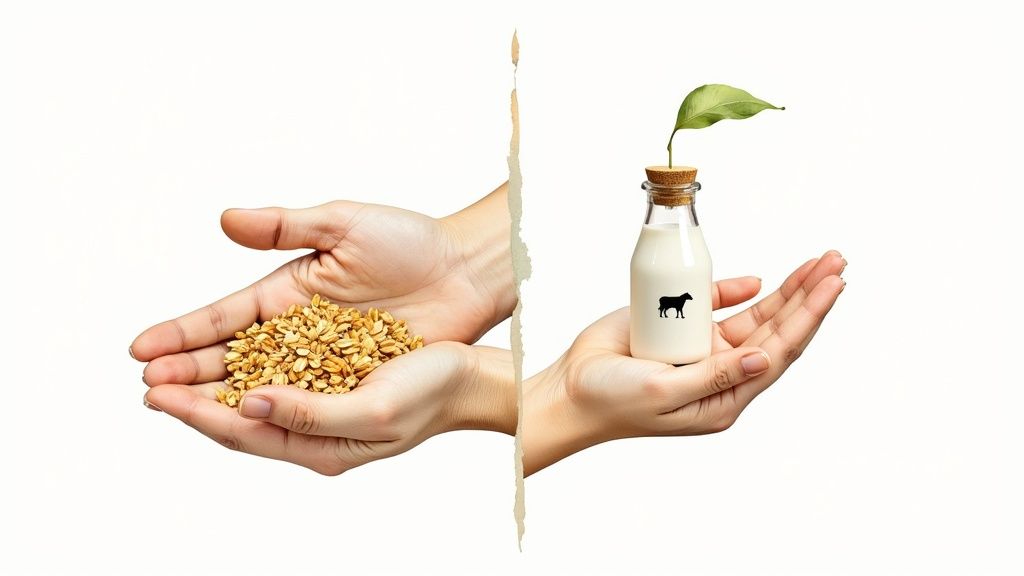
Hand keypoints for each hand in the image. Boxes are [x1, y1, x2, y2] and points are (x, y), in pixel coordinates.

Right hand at [131, 183, 512, 386]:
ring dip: (219, 399)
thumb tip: (224, 219)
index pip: (224, 317)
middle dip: (187, 373)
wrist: (465, 272)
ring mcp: (322, 360)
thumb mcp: (345, 224)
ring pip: (261, 385)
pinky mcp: (351, 381)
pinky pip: (305, 402)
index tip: (140, 348)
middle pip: (230, 357)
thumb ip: (286, 225)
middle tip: (147, 390)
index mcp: (286, 292)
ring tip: (176, 411)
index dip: (182, 332)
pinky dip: (273, 414)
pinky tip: (243, 426)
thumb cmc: (409, 241)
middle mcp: (296, 330)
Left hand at [143, 343, 514, 474]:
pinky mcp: (334, 372)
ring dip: (213, 379)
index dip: (197, 413)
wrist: (472, 374)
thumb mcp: (373, 408)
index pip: (245, 432)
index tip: (156, 394)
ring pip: (254, 393)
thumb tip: (250, 403)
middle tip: (149, 381)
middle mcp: (317, 427)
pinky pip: (280, 370)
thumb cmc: (433, 392)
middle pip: (240, 416)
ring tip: (173, 366)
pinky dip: (248, 361)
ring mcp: (324, 400)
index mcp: (323, 446)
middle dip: (193, 399)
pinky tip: (229, 349)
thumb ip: (310, 412)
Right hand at [523, 250, 845, 474]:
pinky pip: (716, 304)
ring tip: (820, 263)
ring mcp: (702, 347)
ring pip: (756, 314)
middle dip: (809, 295)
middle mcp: (721, 371)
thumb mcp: (665, 393)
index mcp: (724, 396)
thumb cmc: (611, 401)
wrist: (569, 387)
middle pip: (776, 328)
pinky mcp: (679, 326)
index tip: (832, 284)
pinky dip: (737, 290)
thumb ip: (714, 375)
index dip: (808, 315)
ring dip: (787, 289)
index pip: (778, 351)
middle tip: (837, 261)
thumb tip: (765, 359)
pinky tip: (759, 281)